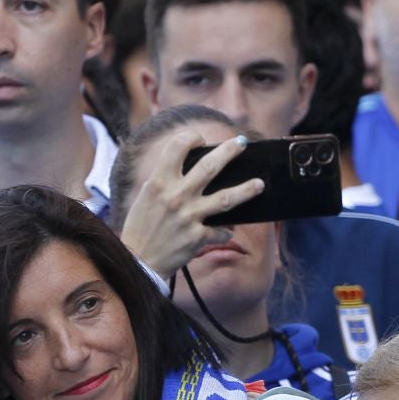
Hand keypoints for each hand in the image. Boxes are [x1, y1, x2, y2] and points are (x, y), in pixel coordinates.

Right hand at [117, 130, 262, 278]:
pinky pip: (221, 231)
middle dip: (229, 151)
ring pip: (226, 197)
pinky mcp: (198, 237)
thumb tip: (192, 167)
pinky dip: (226, 231)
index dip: (191, 137)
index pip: (177, 147)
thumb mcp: (147, 196)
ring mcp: (189, 217)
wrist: (138, 262)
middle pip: (209, 166)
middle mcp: (176, 196)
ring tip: (260, 184)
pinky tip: (228, 230)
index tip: (200, 139)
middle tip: (241, 142)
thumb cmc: (140, 226)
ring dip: (247, 189)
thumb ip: (167, 180)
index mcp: (159, 182)